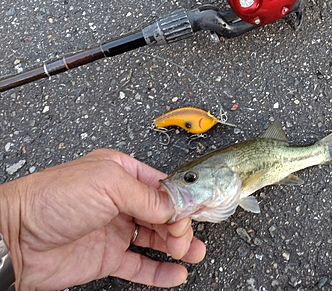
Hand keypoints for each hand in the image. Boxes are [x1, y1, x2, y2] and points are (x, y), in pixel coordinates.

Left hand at [0, 149, 205, 290]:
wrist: (15, 238)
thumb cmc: (51, 199)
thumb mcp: (107, 184)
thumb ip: (147, 196)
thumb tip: (176, 206)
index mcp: (120, 173)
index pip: (161, 186)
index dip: (181, 199)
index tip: (198, 210)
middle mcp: (119, 200)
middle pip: (162, 213)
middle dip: (179, 224)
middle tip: (185, 236)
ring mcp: (114, 229)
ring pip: (155, 238)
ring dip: (177, 246)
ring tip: (192, 253)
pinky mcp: (107, 257)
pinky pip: (140, 265)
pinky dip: (160, 271)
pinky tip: (175, 273)